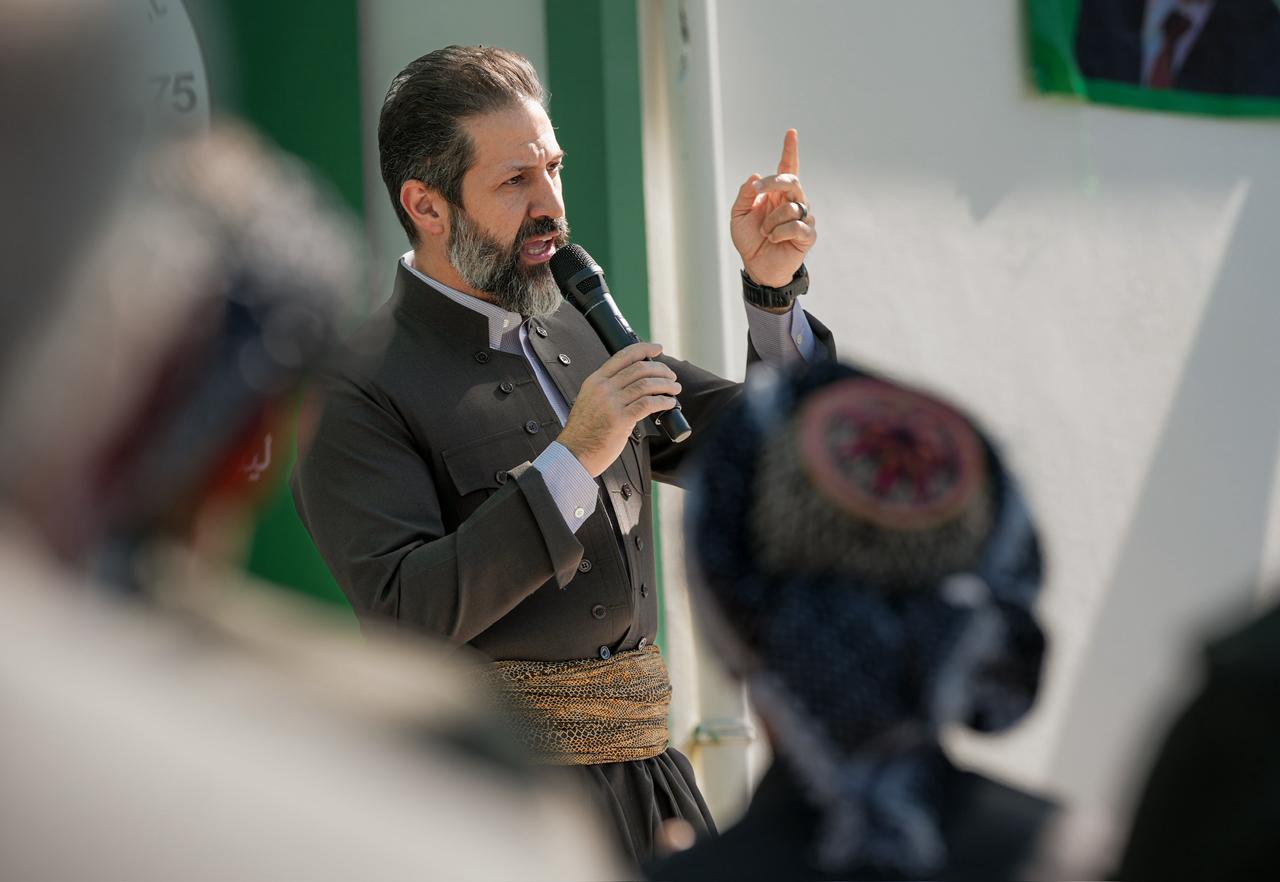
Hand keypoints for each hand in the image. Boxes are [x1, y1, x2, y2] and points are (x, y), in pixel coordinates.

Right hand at [558, 342, 681, 477]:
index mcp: (595, 381)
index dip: (643, 349)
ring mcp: (612, 403)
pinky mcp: (621, 419)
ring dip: (666, 385)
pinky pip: (648, 404)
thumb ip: (607, 390)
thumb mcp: (589, 401)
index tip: (657, 348)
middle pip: (639, 368)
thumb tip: (632, 384)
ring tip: (674, 388)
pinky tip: (669, 403)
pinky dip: (663, 401)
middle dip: (660, 369)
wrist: (575, 453)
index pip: (622, 356)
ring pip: (646, 385)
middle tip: (670, 376)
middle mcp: (603, 388)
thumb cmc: (584, 432)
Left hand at [730, 129, 816, 287]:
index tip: (791, 132)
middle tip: (758, 191)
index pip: (787, 168)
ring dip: (771, 221)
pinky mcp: (807, 234)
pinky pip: (795, 226)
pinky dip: (779, 232)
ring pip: (789, 207)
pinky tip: (774, 239)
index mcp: (777, 194)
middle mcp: (793, 201)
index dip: (790, 150)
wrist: (757, 267)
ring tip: (765, 233)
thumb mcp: (739, 215)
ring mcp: (803, 217)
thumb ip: (746, 194)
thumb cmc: (750, 240)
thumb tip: (756, 175)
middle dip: (773, 182)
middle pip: (790, 180)